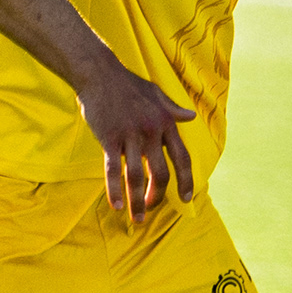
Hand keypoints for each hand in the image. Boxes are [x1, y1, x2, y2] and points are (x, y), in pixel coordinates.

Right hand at [79, 63, 198, 216]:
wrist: (100, 73)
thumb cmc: (128, 84)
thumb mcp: (157, 95)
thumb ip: (173, 110)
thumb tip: (191, 116)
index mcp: (167, 123)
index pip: (182, 158)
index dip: (186, 180)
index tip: (185, 199)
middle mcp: (153, 132)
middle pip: (162, 173)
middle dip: (158, 196)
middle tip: (151, 210)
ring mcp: (131, 136)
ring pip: (138, 177)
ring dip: (138, 201)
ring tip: (137, 218)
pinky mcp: (110, 138)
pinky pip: (114, 170)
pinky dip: (115, 190)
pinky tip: (117, 206)